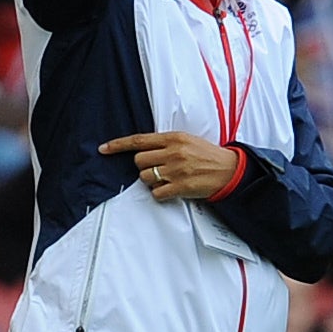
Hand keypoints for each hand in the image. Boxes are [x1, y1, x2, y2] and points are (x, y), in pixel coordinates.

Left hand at [102, 130, 240, 201]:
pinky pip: (157, 193)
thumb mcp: (187, 141)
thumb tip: (143, 149)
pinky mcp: (180, 186)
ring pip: (146, 178)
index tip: (103, 149)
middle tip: (158, 169)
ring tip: (169, 179)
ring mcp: (176, 170)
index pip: (139, 140)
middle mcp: (173, 152)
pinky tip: (173, 189)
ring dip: (153, 181)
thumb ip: (165, 143)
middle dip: (144, 167)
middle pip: (139, 161)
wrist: (229, 170)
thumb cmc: (207, 155)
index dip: (118, 145)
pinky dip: (161, 194)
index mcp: (173, 138)